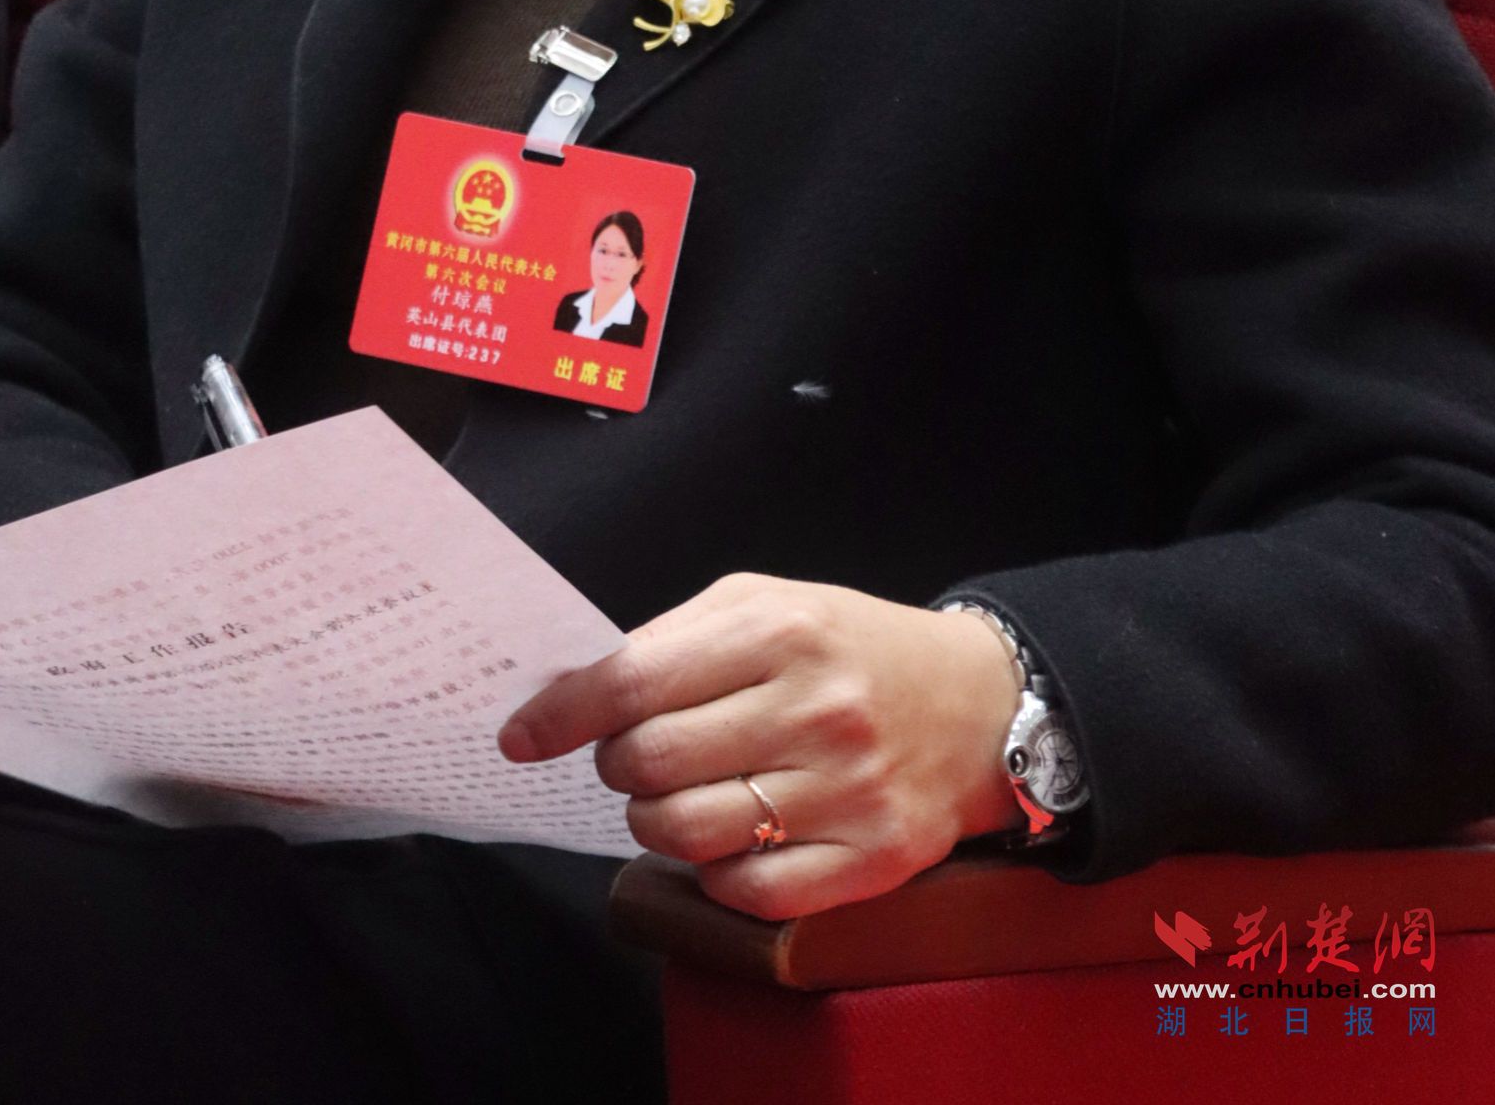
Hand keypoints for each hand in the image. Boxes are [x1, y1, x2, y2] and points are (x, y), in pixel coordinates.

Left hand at [500, 574, 1020, 919]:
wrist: (975, 703)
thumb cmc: (846, 647)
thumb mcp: (765, 604)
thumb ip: (670, 641)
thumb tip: (568, 696)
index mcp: (779, 630)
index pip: (634, 683)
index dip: (563, 715)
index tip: (521, 736)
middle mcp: (816, 708)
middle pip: (651, 765)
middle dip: (620, 767)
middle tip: (636, 758)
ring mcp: (848, 790)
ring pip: (688, 835)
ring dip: (656, 822)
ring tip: (677, 796)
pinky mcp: (872, 859)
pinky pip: (747, 891)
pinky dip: (717, 872)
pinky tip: (731, 835)